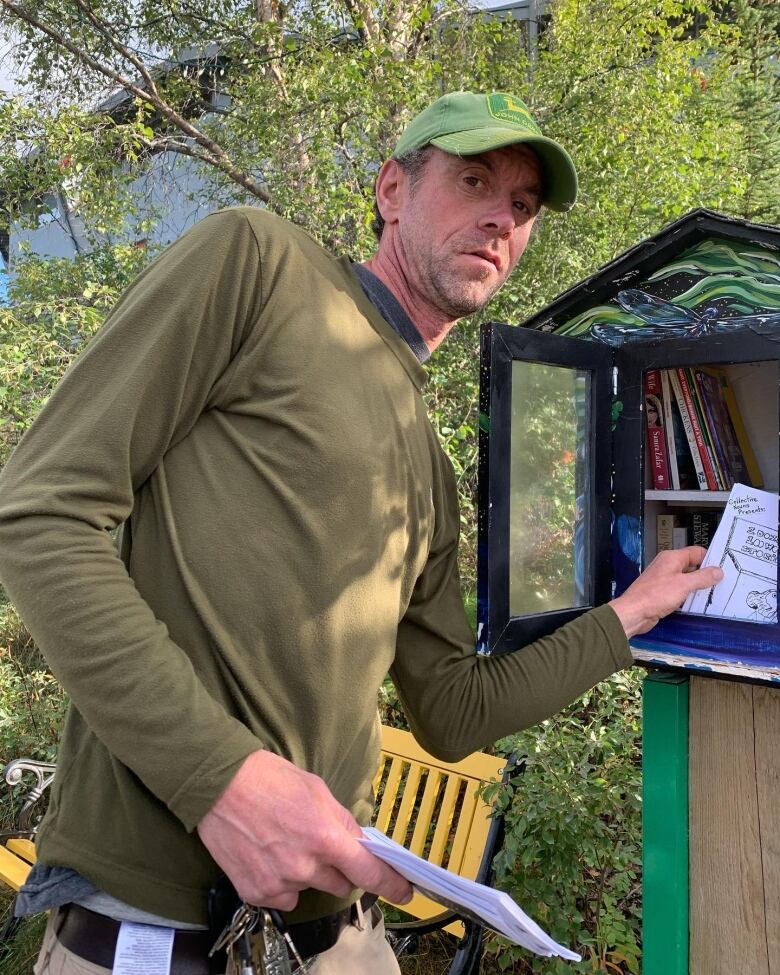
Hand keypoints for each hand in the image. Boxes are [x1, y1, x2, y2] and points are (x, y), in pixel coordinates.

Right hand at [197, 749, 412, 910]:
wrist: (219, 785)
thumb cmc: (268, 778)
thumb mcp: (316, 789)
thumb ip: (341, 820)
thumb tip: (360, 843)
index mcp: (325, 836)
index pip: (368, 872)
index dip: (391, 884)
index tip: (404, 892)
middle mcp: (305, 866)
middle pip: (341, 884)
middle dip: (338, 867)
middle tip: (317, 842)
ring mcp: (279, 883)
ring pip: (310, 888)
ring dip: (307, 872)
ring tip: (283, 840)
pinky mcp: (257, 892)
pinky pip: (285, 897)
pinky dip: (282, 882)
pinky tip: (268, 855)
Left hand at [609, 545, 723, 638]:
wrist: (634, 612)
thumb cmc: (656, 595)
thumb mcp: (684, 584)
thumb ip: (702, 577)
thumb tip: (718, 571)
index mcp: (672, 558)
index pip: (697, 552)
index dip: (711, 558)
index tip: (726, 567)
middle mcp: (668, 566)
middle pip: (692, 565)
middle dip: (707, 574)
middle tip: (725, 582)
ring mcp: (664, 579)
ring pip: (687, 579)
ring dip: (699, 586)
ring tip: (716, 593)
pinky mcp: (662, 593)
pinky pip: (680, 590)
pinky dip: (690, 595)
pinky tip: (700, 603)